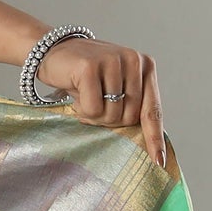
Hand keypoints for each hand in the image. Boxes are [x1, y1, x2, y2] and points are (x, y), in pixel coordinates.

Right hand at [36, 37, 164, 165]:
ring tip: (84, 97)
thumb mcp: (114, 85)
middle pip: (129, 117)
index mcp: (145, 66)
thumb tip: (143, 139)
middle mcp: (133, 61)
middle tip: (94, 106)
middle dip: (109, 120)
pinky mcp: (91, 67)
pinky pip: (92, 108)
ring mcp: (113, 62)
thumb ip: (130, 102)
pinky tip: (75, 92)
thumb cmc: (85, 74)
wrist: (53, 48)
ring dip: (93, 115)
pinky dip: (81, 109)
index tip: (159, 161)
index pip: (153, 109)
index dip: (154, 137)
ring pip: (110, 115)